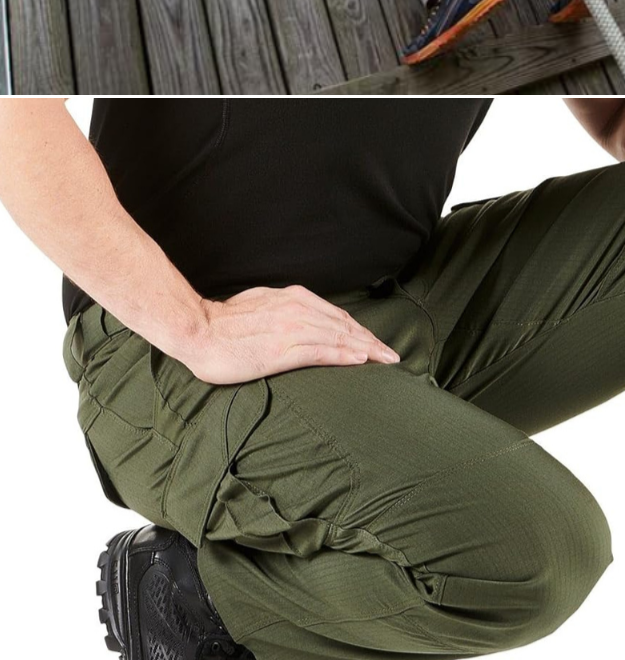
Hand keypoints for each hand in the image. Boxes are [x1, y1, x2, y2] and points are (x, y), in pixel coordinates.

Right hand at [177, 284, 400, 384]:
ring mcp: (291, 329)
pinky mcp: (282, 350)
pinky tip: (360, 360)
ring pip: (338, 339)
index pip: (336, 315)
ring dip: (366, 350)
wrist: (198, 329)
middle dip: (371, 341)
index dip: (359, 330)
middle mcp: (297, 309)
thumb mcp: (262, 305)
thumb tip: (298, 319)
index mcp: (293, 298)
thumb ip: (284, 310)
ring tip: (385, 359)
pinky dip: (344, 356)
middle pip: (344, 326)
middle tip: (391, 355)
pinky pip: (321, 352)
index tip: (375, 342)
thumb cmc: (224, 322)